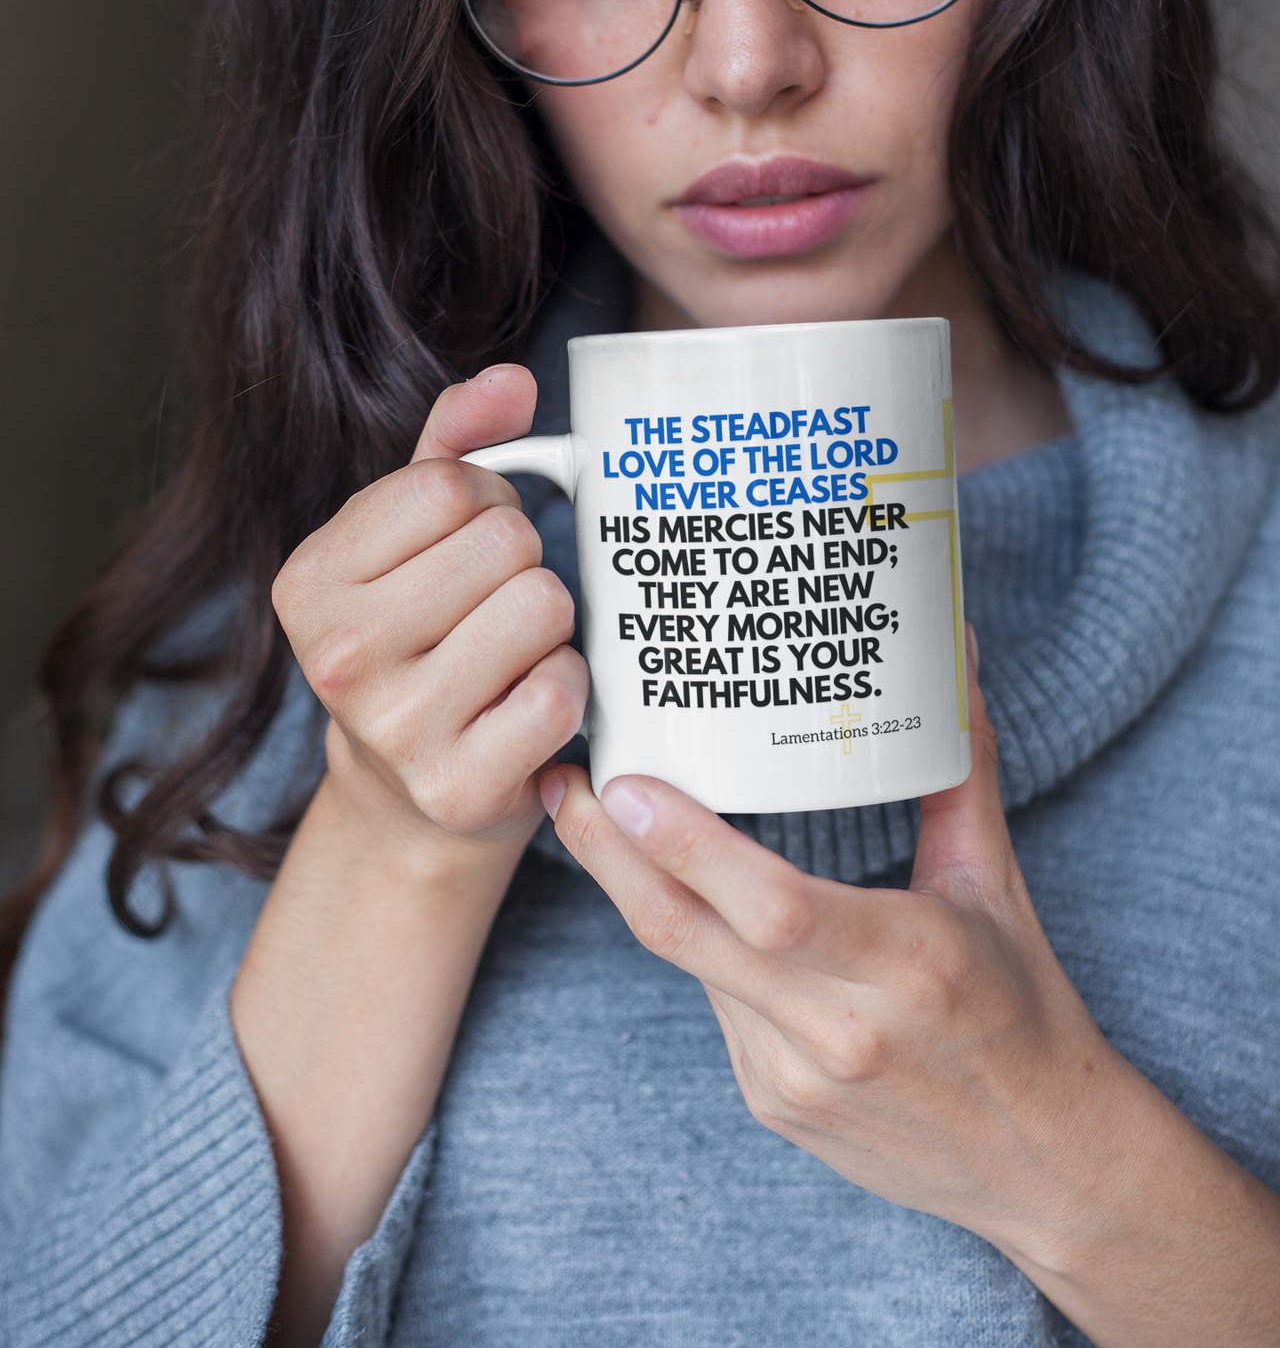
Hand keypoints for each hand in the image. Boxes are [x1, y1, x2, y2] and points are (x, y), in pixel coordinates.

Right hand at [272, 364, 587, 861]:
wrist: (408, 799)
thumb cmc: (420, 640)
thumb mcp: (411, 536)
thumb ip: (455, 443)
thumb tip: (513, 380)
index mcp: (309, 580)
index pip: (451, 484)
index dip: (489, 502)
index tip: (470, 546)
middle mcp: (338, 655)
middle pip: (505, 542)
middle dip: (523, 563)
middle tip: (495, 608)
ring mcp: (395, 728)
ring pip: (542, 606)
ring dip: (550, 625)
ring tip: (513, 653)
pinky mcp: (458, 786)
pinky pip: (561, 690)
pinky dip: (566, 688)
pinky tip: (527, 705)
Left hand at [540, 630, 1279, 1346]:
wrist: (1046, 1169)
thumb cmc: (1026, 1011)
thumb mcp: (995, 885)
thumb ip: (961, 769)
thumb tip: (955, 653)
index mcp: (907, 962)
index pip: (772, 907)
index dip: (687, 849)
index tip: (622, 784)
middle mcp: (840, 1028)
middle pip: (690, 936)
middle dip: (609, 856)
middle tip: (559, 783)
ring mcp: (795, 1077)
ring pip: (690, 965)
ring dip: (637, 891)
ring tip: (591, 814)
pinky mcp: (772, 1105)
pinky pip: (713, 1005)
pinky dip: (692, 943)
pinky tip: (674, 891)